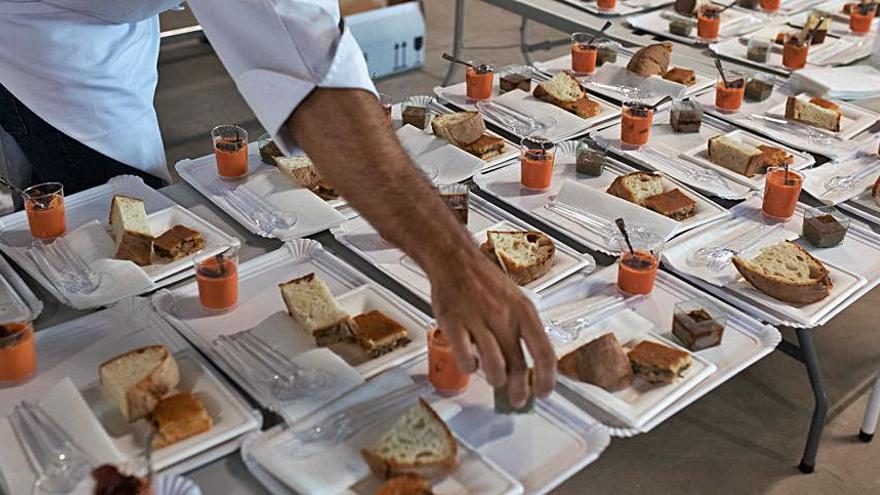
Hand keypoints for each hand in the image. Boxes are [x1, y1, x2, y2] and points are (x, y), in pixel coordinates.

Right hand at [429, 250, 555, 407]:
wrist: (455, 260)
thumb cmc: (485, 281)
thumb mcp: (516, 300)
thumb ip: (523, 330)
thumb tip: (532, 362)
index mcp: (524, 311)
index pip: (544, 353)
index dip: (547, 379)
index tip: (545, 392)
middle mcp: (504, 316)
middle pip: (519, 366)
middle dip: (520, 390)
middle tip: (517, 399)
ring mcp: (478, 320)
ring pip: (494, 367)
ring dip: (496, 381)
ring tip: (494, 381)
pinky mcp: (454, 324)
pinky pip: (465, 358)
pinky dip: (470, 368)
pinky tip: (471, 364)